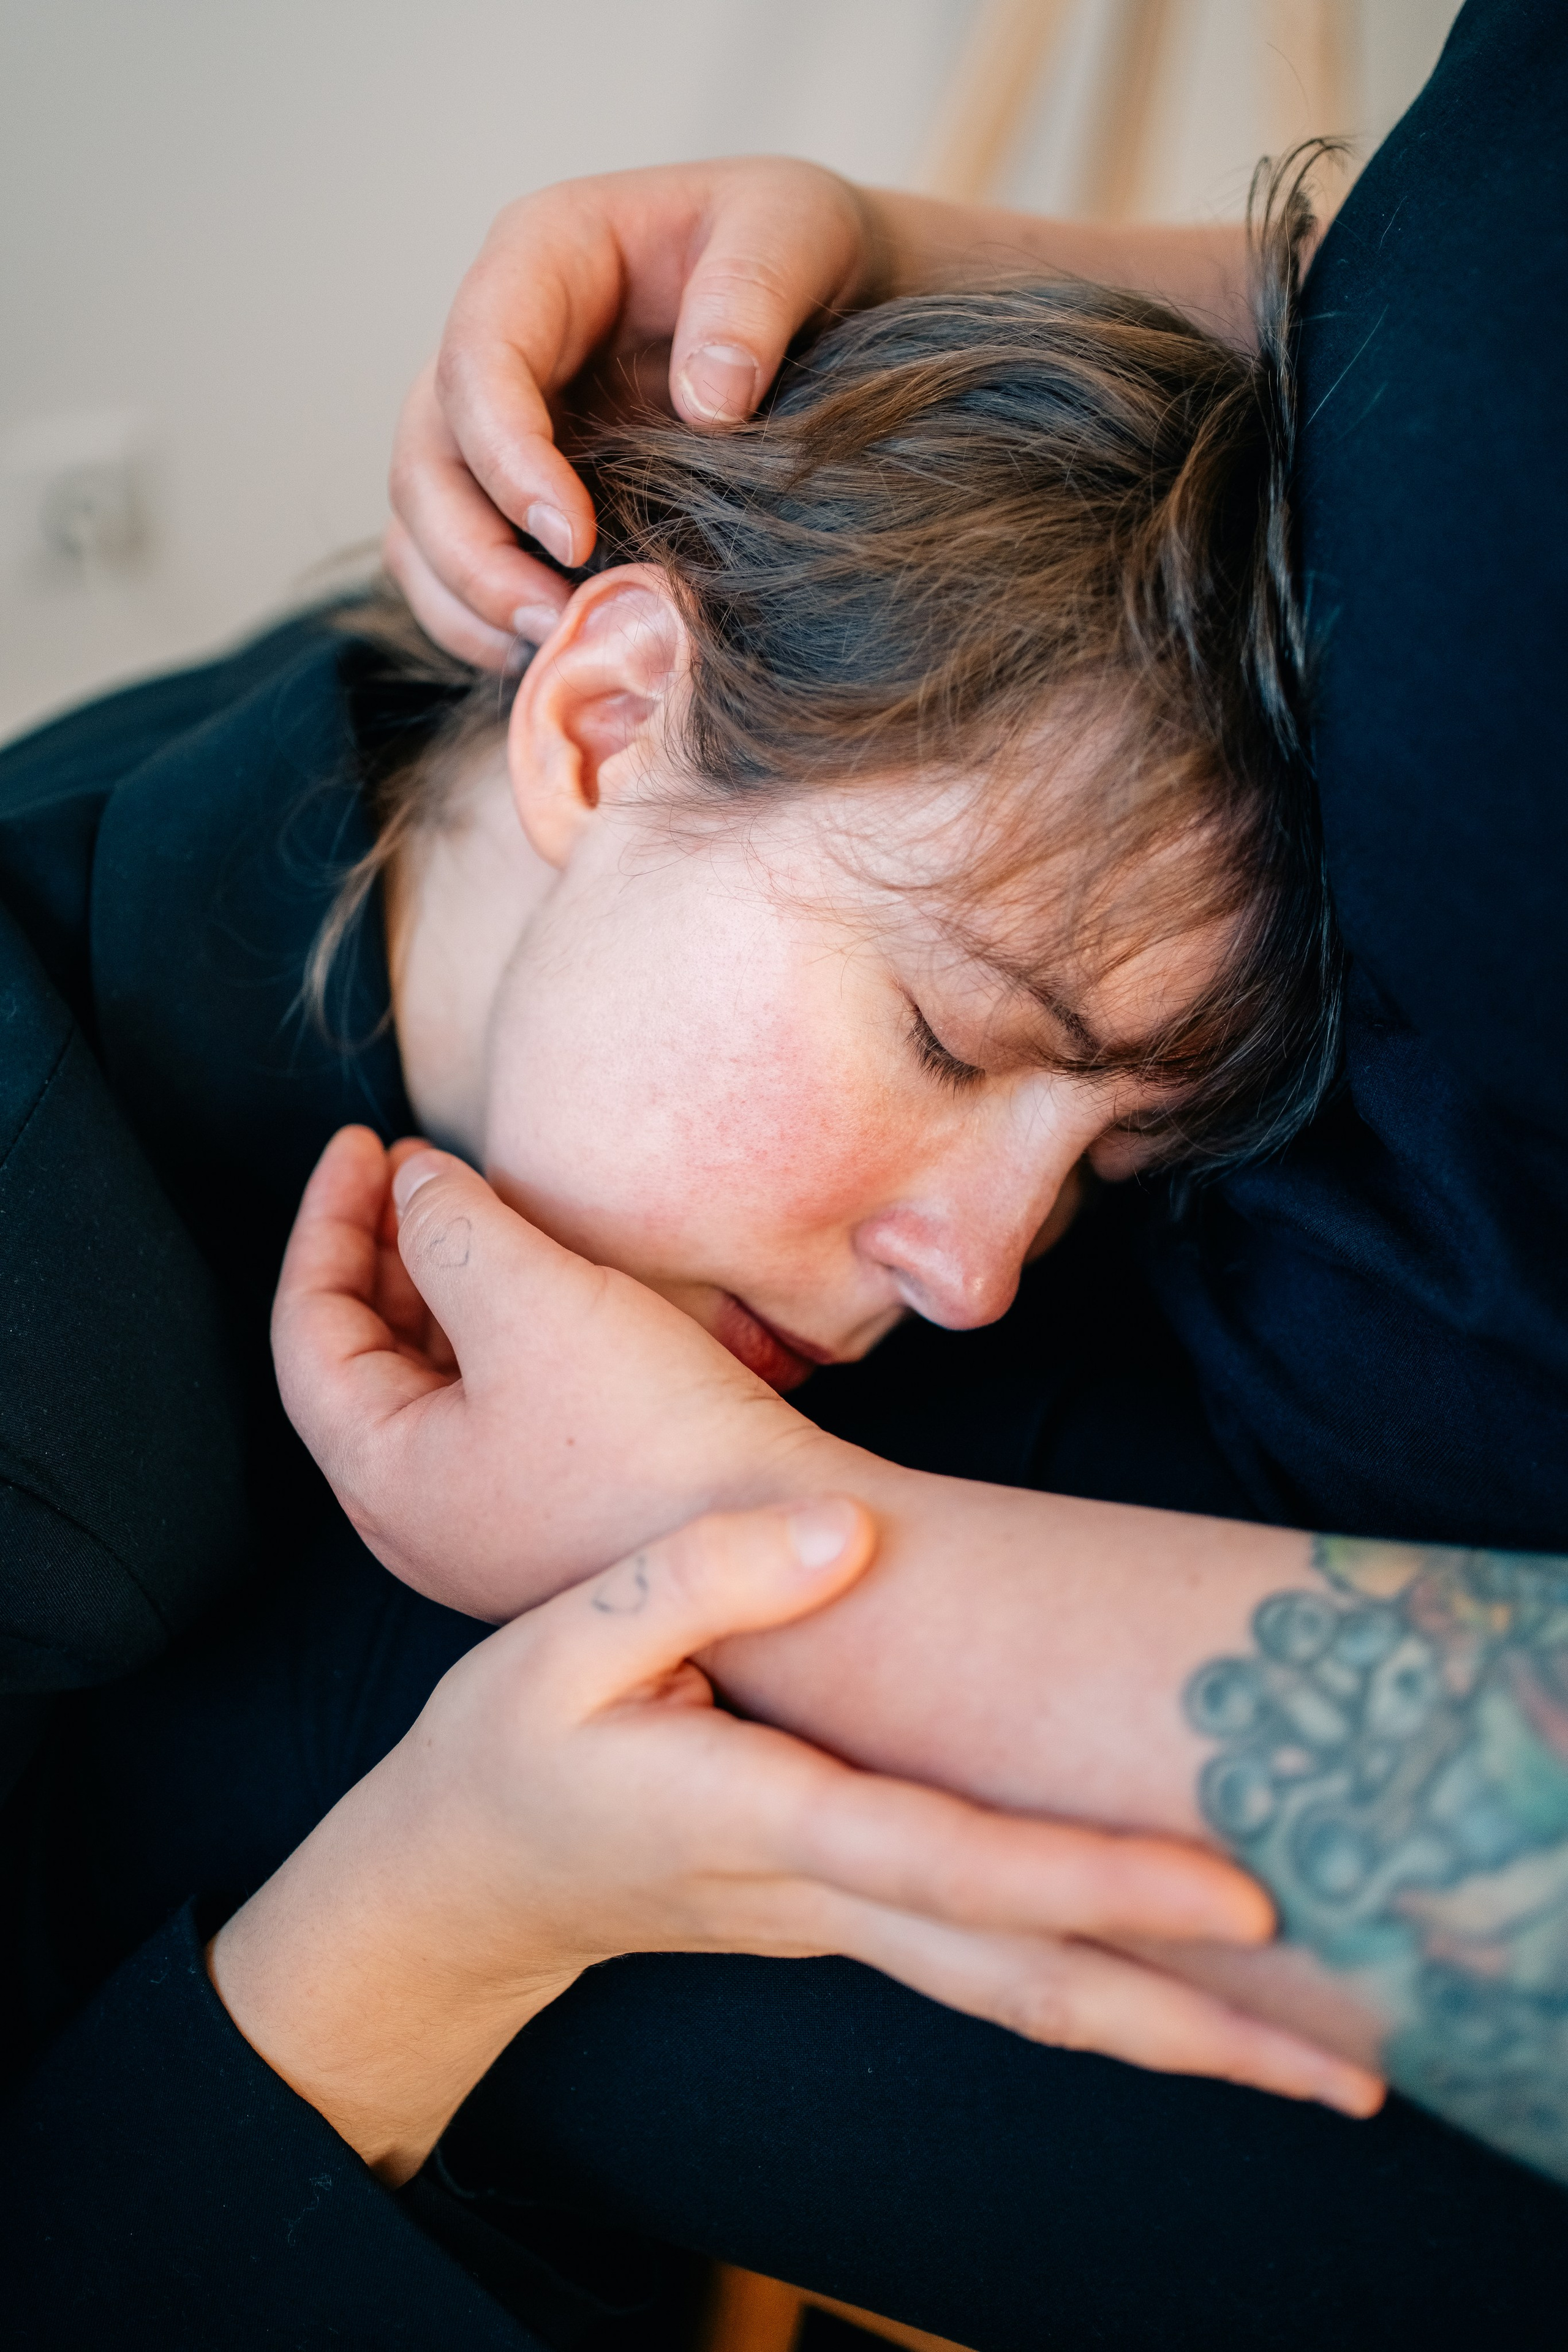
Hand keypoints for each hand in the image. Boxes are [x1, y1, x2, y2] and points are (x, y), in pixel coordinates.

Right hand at [210, 1499, 1380, 2185]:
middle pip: (1031, 1982)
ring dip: (1170, 2036)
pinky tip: (1182, 1992)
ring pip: (1027, 1995)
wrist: (462, 1886)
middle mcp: (829, 1897)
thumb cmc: (508, 1754)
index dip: (1096, 1879)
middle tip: (1347, 2072)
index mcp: (765, 1823)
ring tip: (1312, 2066)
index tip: (1231, 1896)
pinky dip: (1101, 1993)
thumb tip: (843, 1531)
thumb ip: (695, 1578)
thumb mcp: (559, 1641)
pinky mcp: (854, 1914)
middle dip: (1191, 2031)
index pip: (957, 1865)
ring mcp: (848, 1923)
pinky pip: (999, 1968)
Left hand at [272, 1125, 817, 1616]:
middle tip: (413, 1167)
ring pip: (433, 1384)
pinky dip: (496, 1334)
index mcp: (383, 1476)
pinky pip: (495, 1410)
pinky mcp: (559, 1520)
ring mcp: (490, 1526)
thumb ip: (450, 1228)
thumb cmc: (648, 1435)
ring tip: (475, 1209)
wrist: (781, 1541)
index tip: (360, 1140)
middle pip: (363, 1359)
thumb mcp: (531, 1302)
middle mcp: (421, 1517)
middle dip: (382, 1250)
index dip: (325, 1221)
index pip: (307, 1330)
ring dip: (443, 1289)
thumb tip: (416, 1185)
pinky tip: (542, 1285)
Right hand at [386, 158, 883, 659]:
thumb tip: (708, 401)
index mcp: (545, 255)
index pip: (479, 355)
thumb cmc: (793, 244)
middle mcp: (501, 338)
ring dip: (468, 598)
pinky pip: (455, 560)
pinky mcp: (518, 486)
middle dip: (472, 551)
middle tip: (555, 623)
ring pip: (424, 517)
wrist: (820, 290)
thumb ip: (753, 296)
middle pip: (425, 451)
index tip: (576, 537)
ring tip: (555, 649)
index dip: (507, 455)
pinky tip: (550, 654)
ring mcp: (500, 418)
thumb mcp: (795, 232)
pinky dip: (481, 618)